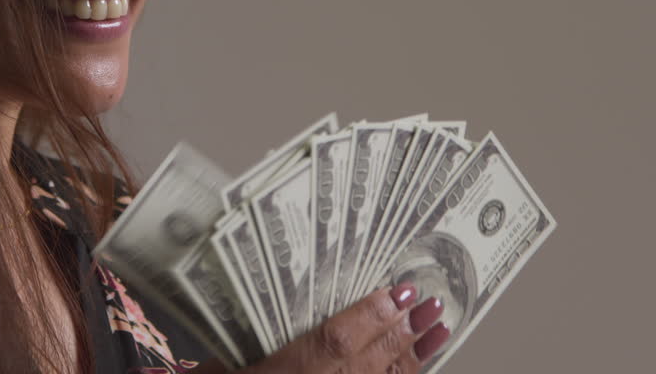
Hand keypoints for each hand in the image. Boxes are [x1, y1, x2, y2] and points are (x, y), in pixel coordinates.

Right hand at [195, 284, 450, 372]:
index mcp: (291, 371)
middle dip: (405, 328)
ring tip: (439, 327)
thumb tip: (223, 345)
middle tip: (430, 300)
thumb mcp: (216, 373)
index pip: (336, 341)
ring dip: (415, 354)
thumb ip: (222, 362)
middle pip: (372, 359)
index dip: (372, 314)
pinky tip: (416, 365)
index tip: (397, 289)